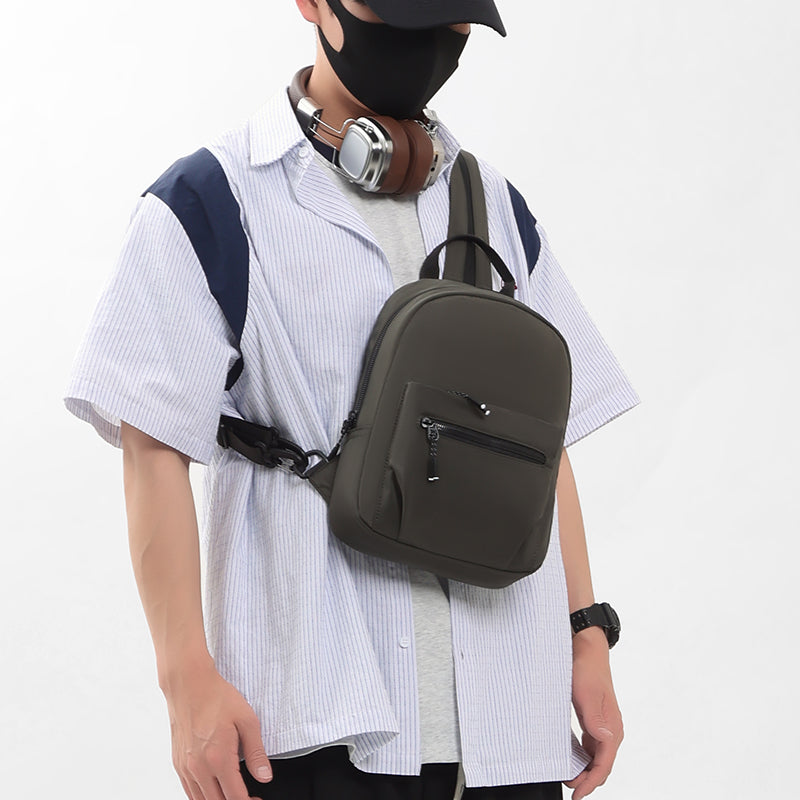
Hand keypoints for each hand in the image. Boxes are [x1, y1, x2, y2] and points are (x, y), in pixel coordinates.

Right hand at [162, 658, 273, 799]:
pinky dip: (203, 796)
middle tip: (249, 797)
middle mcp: (198, 768)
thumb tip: (264, 776)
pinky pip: (189, 791)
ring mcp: (185, 767)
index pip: (235, 797)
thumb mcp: (247, 720)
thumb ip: (256, 752)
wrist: (189, 684)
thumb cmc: (217, 698)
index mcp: (218, 758)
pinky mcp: (178, 764)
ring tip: (233, 793)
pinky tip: (215, 789)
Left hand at [562, 628, 623, 799]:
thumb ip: (594, 718)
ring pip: (596, 757)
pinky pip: (590, 745)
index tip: (576, 794)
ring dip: (584, 770)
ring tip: (568, 777)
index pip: (604, 765)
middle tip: (569, 788)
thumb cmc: (587, 668)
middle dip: (587, 781)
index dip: (590, 783)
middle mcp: (611, 729)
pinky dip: (582, 756)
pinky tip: (570, 758)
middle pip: (601, 765)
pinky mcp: (595, 719)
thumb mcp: (586, 693)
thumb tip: (604, 739)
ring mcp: (604, 725)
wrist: (587, 648)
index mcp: (612, 727)